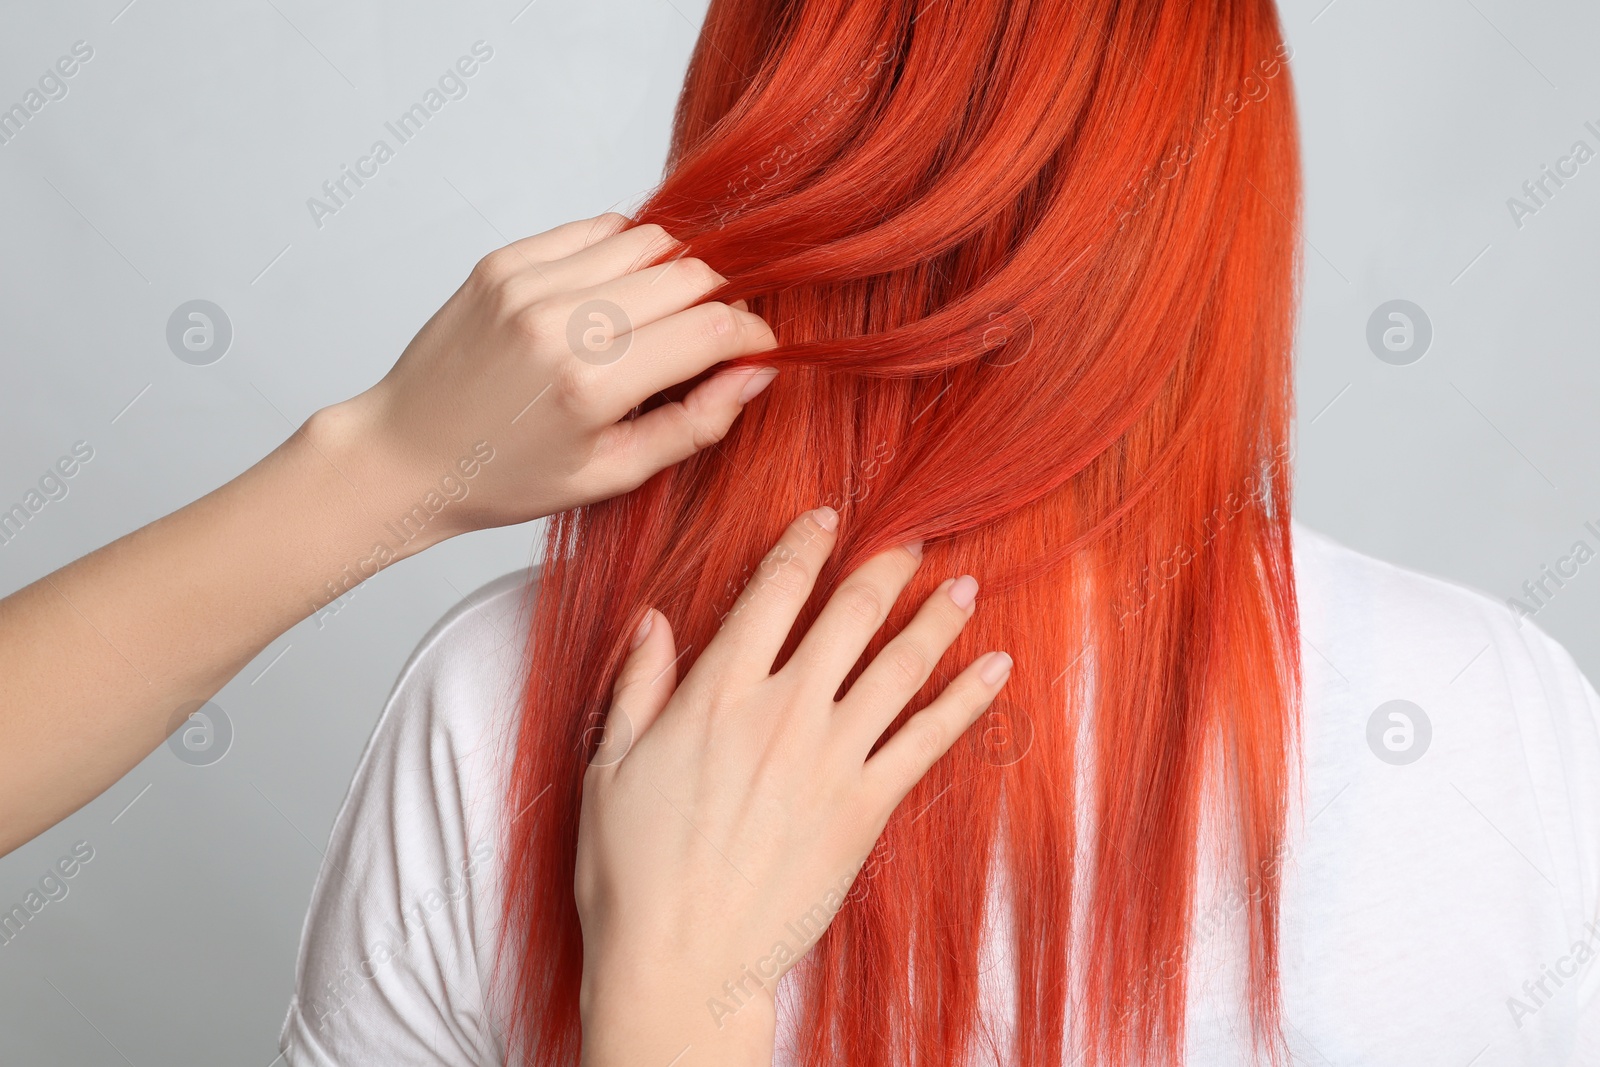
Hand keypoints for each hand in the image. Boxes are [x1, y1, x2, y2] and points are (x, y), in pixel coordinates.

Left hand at [310, 212, 778, 545]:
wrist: (405, 452)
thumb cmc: (503, 477)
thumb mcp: (611, 474)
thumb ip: (694, 425)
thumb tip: (756, 373)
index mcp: (590, 385)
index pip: (711, 329)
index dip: (753, 337)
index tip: (757, 351)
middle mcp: (560, 321)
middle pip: (689, 274)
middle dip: (720, 303)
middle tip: (713, 339)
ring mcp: (527, 282)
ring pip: (649, 240)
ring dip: (675, 273)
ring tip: (662, 318)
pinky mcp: (505, 260)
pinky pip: (597, 229)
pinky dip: (625, 254)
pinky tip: (618, 295)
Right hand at [574, 507, 1013, 1065]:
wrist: (681, 962)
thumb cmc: (632, 873)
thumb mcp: (608, 765)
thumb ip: (637, 683)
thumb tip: (655, 619)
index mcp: (715, 692)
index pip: (773, 591)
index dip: (805, 544)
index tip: (828, 518)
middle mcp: (782, 711)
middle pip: (849, 615)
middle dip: (887, 568)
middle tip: (917, 538)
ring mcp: (830, 759)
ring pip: (899, 667)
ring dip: (937, 619)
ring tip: (965, 586)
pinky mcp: (865, 808)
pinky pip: (928, 740)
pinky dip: (967, 700)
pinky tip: (996, 669)